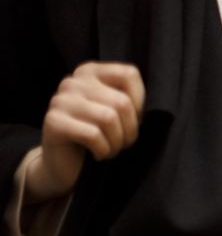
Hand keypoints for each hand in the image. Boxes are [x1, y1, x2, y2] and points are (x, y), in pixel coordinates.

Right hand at [26, 62, 145, 203]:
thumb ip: (129, 98)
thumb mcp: (115, 110)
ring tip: (113, 149)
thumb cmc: (98, 134)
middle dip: (130, 129)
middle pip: (121, 101)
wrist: (64, 163)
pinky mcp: (53, 122)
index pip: (129, 74)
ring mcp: (60, 100)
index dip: (141, 101)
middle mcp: (73, 81)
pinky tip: (100, 154)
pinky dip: (104, 149)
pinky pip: (92, 135)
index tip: (136, 119)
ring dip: (117, 141)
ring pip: (108, 118)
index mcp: (91, 71)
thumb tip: (155, 104)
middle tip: (125, 142)